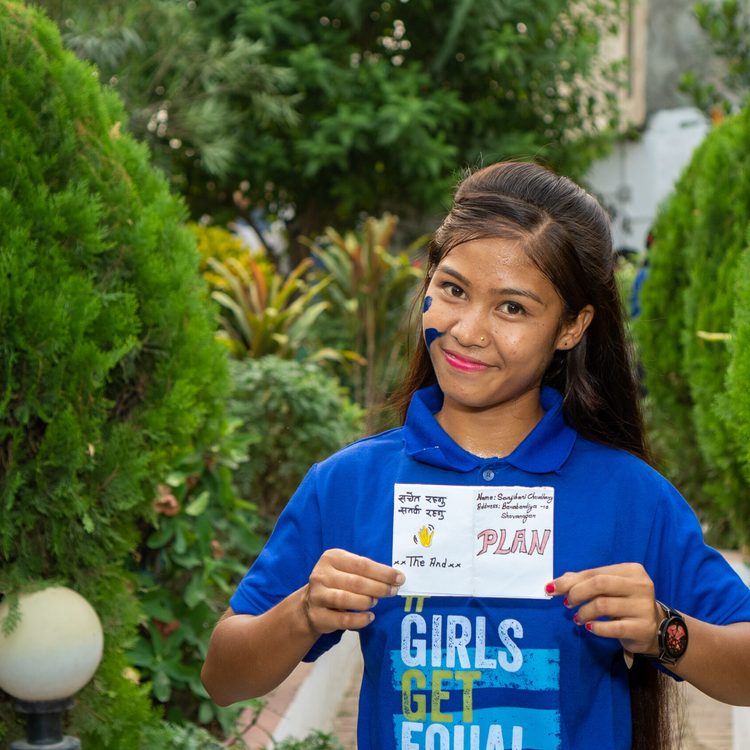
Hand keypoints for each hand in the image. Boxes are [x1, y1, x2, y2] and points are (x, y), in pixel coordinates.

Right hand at [302, 548, 404, 634]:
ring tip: (377, 601)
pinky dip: (359, 619)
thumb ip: (365, 570)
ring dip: (367, 601)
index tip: (399, 578)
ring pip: (346, 599)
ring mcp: (317, 595)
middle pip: (356, 582)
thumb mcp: (346, 569)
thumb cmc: (336, 583)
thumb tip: (394, 577)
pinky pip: (342, 619)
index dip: (383, 572)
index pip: (361, 564)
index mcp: (331, 558)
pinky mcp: (318, 616)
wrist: (310, 604)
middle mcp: (321, 575)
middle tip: (393, 591)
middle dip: (379, 587)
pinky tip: (370, 617)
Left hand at [547, 563, 662, 655]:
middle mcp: (640, 585)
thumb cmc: (626, 603)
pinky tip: (589, 627)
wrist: (657, 629)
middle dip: (576, 593)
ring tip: (578, 618)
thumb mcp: (609, 588)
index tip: (552, 588)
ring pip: (602, 605)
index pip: (594, 572)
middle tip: (567, 603)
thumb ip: (586, 581)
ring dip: (584, 612)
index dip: (570, 581)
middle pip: (598, 584)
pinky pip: (612, 627)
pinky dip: (596, 627)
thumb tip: (557, 582)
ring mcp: (643, 607)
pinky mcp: (643, 628)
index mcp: (631, 570)